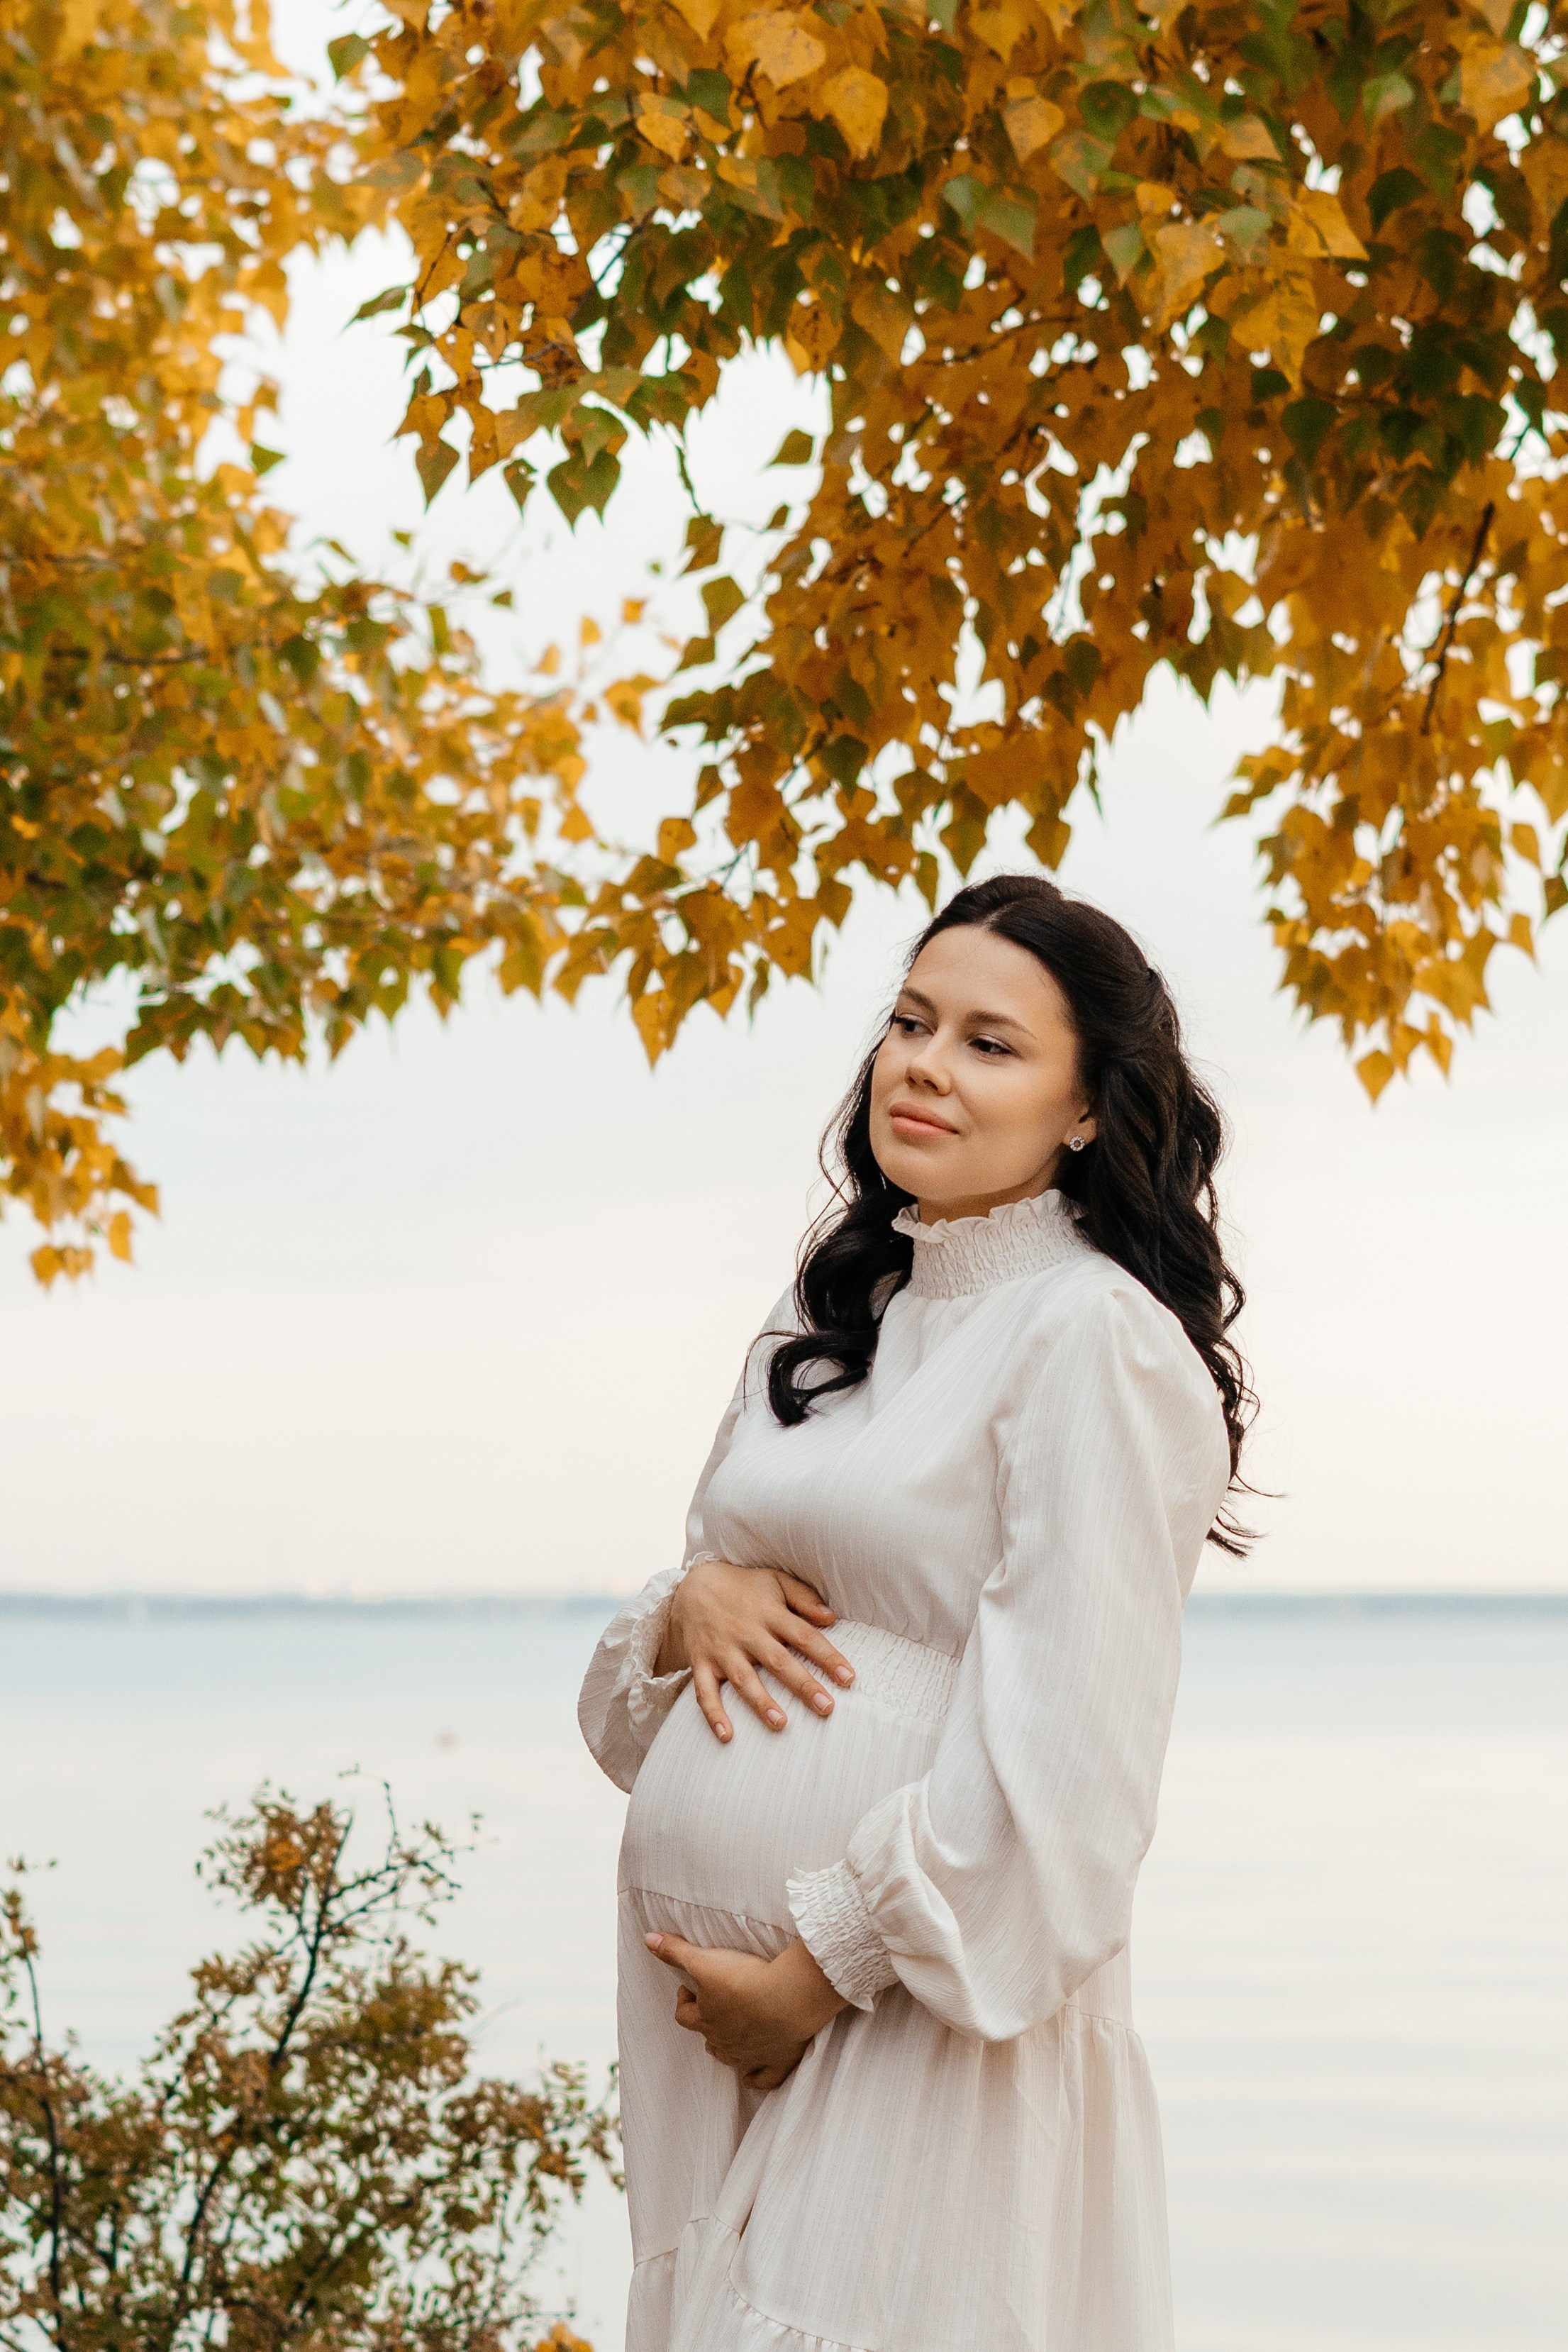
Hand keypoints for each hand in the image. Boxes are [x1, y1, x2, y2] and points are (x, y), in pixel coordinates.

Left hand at [645, 1931, 849, 2088]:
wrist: (788, 1999)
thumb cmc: (744, 1980)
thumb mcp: (705, 1961)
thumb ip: (676, 1952)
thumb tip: (648, 1939)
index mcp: (706, 2019)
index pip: (683, 2016)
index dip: (684, 2001)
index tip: (689, 1987)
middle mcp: (724, 2042)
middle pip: (707, 2038)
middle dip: (707, 2023)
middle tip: (716, 2003)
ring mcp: (751, 2055)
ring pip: (730, 2059)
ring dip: (727, 2048)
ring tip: (731, 2032)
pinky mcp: (778, 2061)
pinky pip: (764, 2080)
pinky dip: (757, 2079)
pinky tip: (751, 2078)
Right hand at [654, 1558, 854, 1741]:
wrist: (693, 1587)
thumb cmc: (744, 1588)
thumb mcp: (776, 1581)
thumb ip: (804, 1597)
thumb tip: (831, 1617)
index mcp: (769, 1613)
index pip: (804, 1636)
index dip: (827, 1657)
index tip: (849, 1678)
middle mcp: (747, 1633)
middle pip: (778, 1661)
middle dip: (803, 1685)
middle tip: (826, 1708)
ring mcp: (723, 1650)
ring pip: (744, 1679)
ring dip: (761, 1702)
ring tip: (781, 1724)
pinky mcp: (702, 1663)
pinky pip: (705, 1692)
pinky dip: (713, 1715)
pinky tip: (727, 1736)